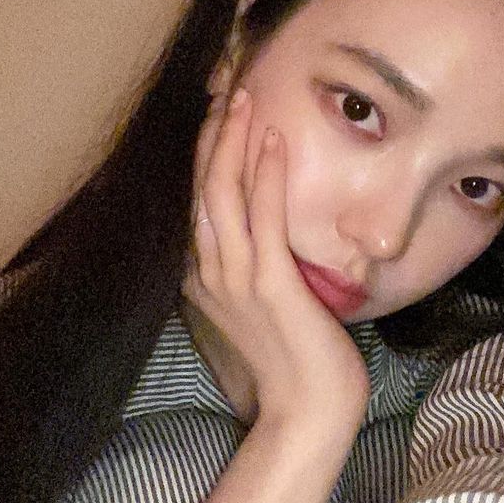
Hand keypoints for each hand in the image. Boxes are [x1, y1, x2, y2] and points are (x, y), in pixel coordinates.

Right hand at [181, 87, 371, 433]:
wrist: (306, 416)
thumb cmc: (294, 364)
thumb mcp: (265, 306)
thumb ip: (255, 268)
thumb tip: (267, 233)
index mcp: (204, 276)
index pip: (197, 199)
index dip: (205, 151)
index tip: (217, 109)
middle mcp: (209, 274)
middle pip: (202, 188)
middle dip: (213, 134)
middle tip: (226, 86)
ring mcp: (235, 281)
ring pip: (223, 196)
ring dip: (232, 143)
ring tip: (242, 98)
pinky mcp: (269, 289)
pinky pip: (263, 222)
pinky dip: (265, 178)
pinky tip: (272, 142)